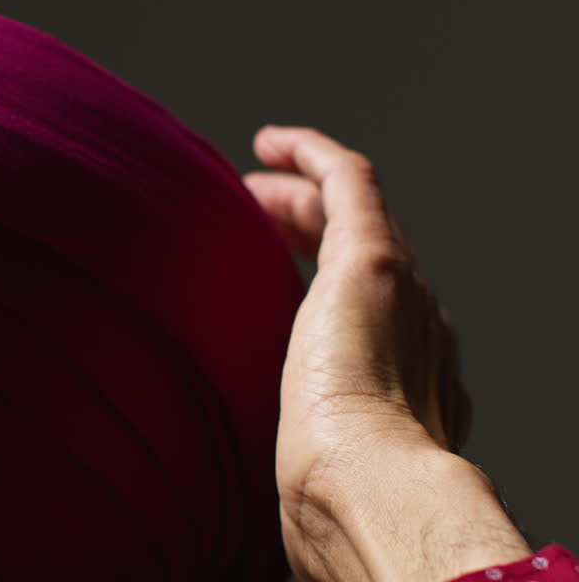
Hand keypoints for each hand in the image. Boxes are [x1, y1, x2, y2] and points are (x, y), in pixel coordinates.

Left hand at [245, 126, 528, 581]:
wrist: (363, 490)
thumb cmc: (334, 502)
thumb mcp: (318, 480)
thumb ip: (310, 476)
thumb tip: (281, 527)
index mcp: (407, 383)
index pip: (368, 317)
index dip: (321, 286)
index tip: (278, 280)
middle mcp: (417, 328)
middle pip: (361, 257)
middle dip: (311, 232)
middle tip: (259, 220)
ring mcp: (403, 290)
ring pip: (352, 214)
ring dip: (302, 197)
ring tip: (253, 189)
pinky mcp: (375, 257)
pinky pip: (349, 178)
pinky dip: (312, 153)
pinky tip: (269, 142)